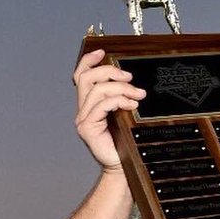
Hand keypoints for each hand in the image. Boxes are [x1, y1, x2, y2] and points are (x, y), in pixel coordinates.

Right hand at [73, 48, 146, 169]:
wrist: (125, 166)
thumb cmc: (128, 141)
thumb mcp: (127, 113)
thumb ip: (123, 97)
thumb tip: (133, 80)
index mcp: (90, 103)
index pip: (81, 75)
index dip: (89, 60)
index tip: (102, 52)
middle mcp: (83, 109)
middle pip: (87, 78)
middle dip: (109, 71)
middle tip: (130, 77)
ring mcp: (83, 119)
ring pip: (97, 90)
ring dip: (120, 88)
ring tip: (138, 95)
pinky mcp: (87, 128)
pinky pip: (101, 106)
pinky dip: (118, 100)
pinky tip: (132, 105)